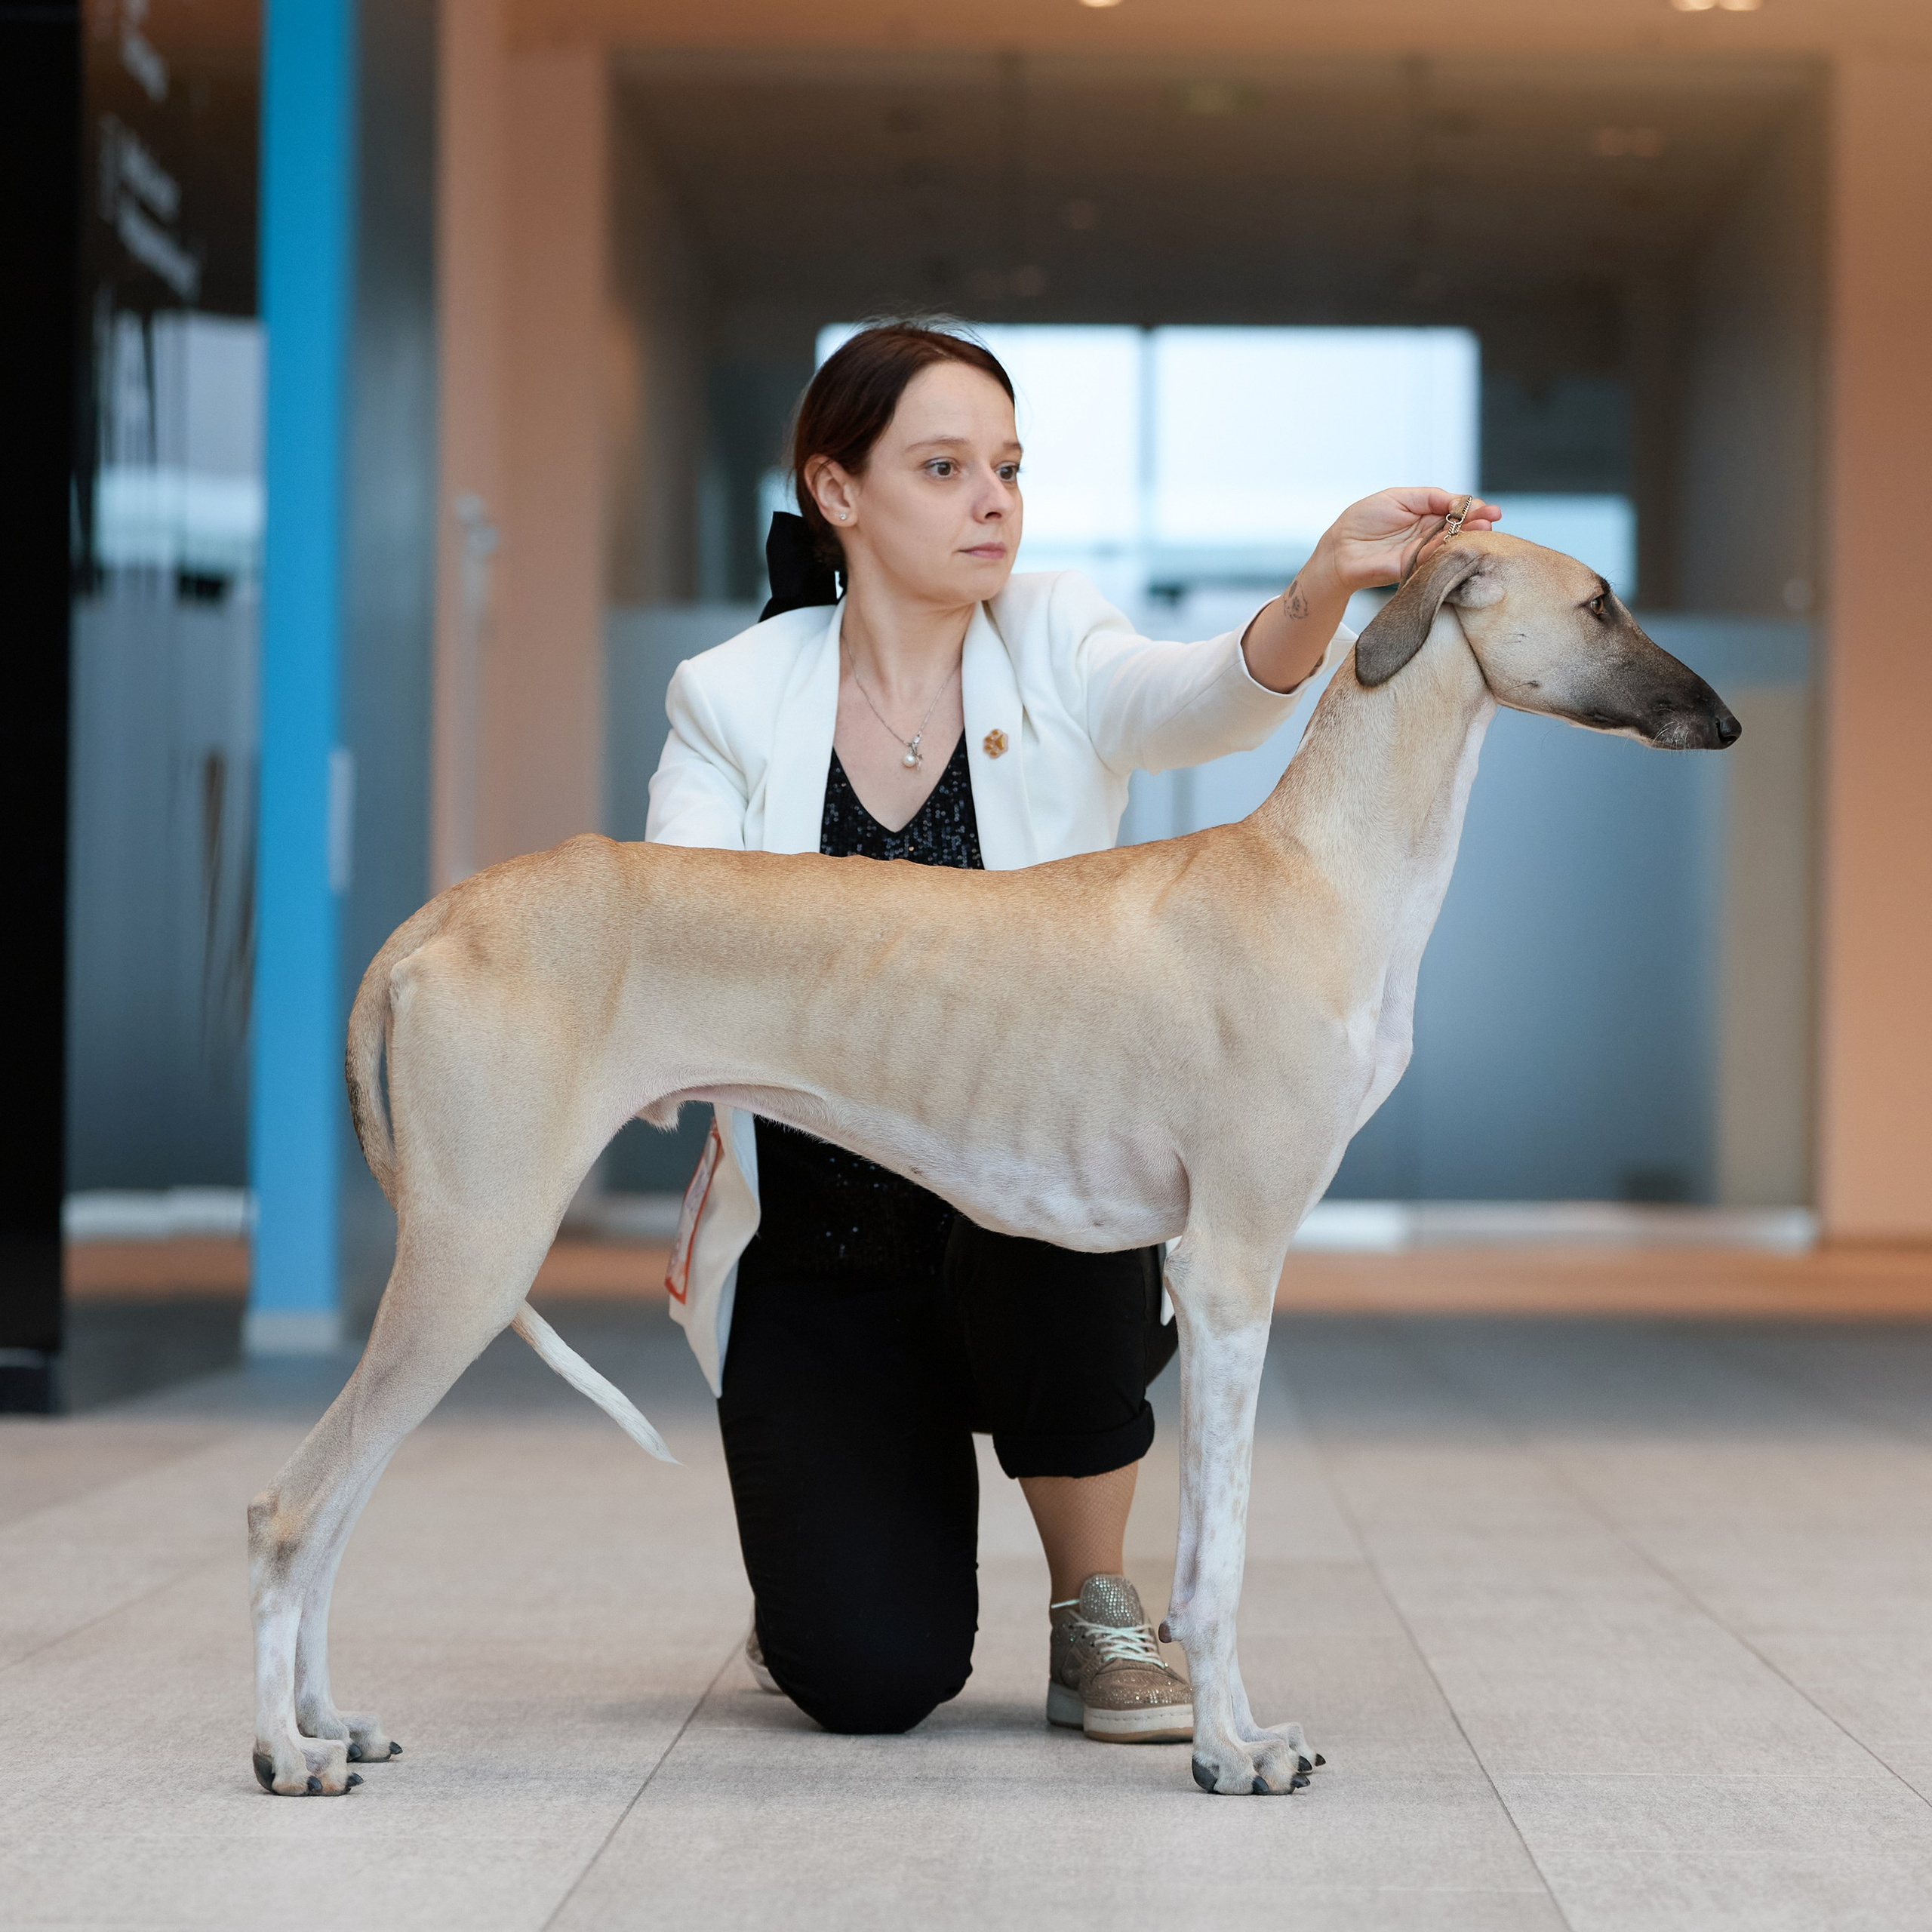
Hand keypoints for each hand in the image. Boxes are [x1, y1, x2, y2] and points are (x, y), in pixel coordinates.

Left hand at [1301, 488, 1501, 600]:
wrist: (1339, 547)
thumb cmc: (1364, 519)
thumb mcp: (1399, 497)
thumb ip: (1430, 497)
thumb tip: (1459, 500)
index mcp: (1427, 514)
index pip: (1456, 510)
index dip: (1472, 508)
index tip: (1487, 508)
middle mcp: (1428, 534)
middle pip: (1459, 528)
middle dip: (1477, 522)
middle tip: (1492, 519)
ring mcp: (1421, 552)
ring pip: (1450, 544)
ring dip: (1468, 537)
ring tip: (1484, 528)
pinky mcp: (1411, 568)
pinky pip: (1431, 557)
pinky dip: (1444, 548)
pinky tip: (1458, 539)